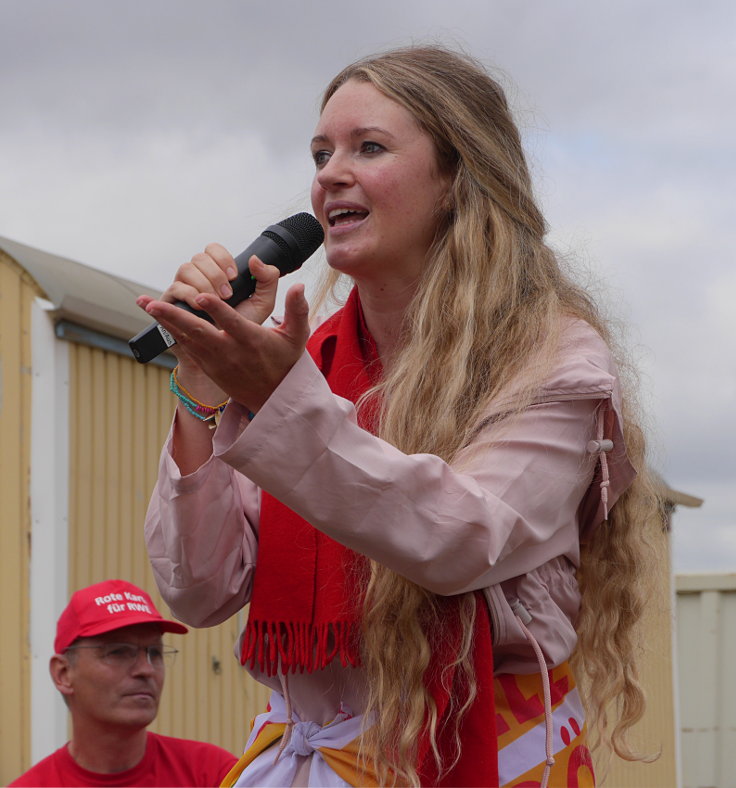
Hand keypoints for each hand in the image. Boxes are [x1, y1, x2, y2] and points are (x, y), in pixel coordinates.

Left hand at [140, 283, 309, 412]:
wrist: (273, 397)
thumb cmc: (285, 362)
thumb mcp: (297, 337)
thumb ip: (297, 310)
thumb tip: (300, 285)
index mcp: (252, 341)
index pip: (231, 323)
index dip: (215, 309)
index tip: (199, 296)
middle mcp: (230, 352)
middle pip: (198, 332)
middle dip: (174, 316)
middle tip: (153, 302)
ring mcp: (216, 361)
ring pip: (187, 338)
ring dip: (165, 321)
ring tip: (145, 303)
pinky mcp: (208, 365)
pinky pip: (187, 346)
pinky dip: (171, 331)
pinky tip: (157, 317)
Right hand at [150, 244, 281, 325]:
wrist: (225, 354)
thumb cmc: (242, 327)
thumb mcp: (262, 304)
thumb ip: (267, 280)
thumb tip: (255, 259)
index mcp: (218, 272)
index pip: (214, 250)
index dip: (223, 258)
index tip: (234, 276)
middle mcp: (199, 276)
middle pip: (200, 257)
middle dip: (215, 274)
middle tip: (228, 294)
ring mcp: (183, 287)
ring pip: (186, 269)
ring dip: (203, 283)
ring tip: (214, 302)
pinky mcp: (171, 302)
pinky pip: (175, 288)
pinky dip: (189, 294)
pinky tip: (199, 305)